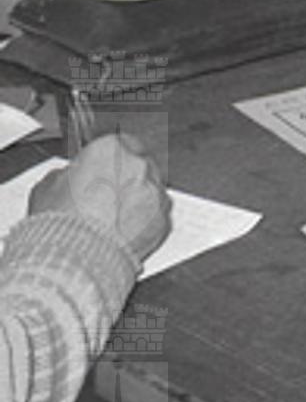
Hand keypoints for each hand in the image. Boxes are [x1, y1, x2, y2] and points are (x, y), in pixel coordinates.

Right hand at [28, 135, 170, 263]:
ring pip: (150, 190)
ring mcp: (154, 192)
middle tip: (107, 198)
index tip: (104, 171)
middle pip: (139, 165)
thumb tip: (66, 177)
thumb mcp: (46, 189)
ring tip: (112, 219)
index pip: (119, 143)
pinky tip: (122, 232)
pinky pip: (156, 216)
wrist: (74, 258)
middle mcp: (138, 165)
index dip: (110, 160)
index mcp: (110, 149)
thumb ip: (64, 175)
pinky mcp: (163, 218)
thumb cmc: (59, 225)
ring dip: (137, 200)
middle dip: (126, 179)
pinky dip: (144, 223)